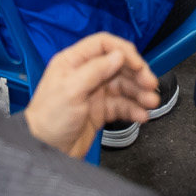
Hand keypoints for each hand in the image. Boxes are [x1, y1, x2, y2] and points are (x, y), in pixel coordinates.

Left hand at [24, 33, 158, 158]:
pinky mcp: (99, 111)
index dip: (124, 52)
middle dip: (137, 74)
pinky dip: (133, 109)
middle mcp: (85, 74)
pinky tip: (142, 116)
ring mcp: (93, 93)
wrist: (44, 151)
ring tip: (151, 103)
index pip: (104, 45)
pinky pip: (121, 106)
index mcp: (74, 62)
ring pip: (123, 86)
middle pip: (118, 66)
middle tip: (151, 85)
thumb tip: (118, 55)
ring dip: (139, 93)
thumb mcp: (71, 90)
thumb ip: (95, 70)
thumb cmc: (49, 118)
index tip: (139, 65)